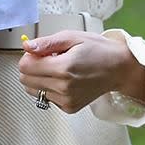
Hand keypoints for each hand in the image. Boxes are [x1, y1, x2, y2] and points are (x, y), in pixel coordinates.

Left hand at [19, 30, 144, 113]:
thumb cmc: (98, 50)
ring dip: (39, 78)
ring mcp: (66, 100)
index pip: (25, 67)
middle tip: (49, 59)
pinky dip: (50, 88)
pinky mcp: (69, 108)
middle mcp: (64, 87)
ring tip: (57, 69)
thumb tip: (27, 46)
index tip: (40, 52)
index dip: (29, 56)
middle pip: (25, 80)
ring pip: (33, 90)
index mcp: (64, 68)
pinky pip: (46, 98)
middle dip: (32, 67)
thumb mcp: (72, 37)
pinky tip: (64, 79)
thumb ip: (46, 43)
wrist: (119, 69)